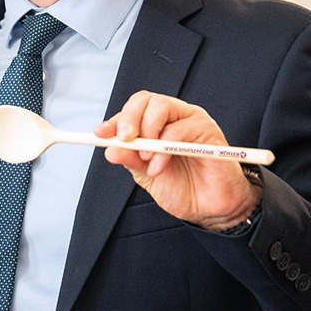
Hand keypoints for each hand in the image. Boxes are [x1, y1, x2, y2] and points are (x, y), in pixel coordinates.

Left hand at [97, 91, 260, 230]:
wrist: (210, 209)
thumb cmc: (183, 188)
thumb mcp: (146, 176)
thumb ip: (130, 160)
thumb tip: (110, 149)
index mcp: (158, 125)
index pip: (133, 110)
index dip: (115, 120)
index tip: (100, 134)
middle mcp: (174, 117)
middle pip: (146, 100)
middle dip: (129, 118)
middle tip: (124, 140)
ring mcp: (191, 120)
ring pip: (161, 106)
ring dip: (148, 133)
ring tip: (147, 160)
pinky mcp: (207, 130)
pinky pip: (180, 129)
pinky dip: (164, 149)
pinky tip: (159, 167)